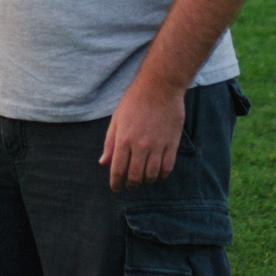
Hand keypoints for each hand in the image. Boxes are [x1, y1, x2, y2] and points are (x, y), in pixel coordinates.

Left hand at [99, 76, 183, 191]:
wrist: (159, 86)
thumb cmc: (135, 100)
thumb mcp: (117, 119)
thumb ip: (110, 142)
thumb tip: (103, 162)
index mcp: (123, 139)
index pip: (118, 170)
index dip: (116, 183)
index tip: (116, 188)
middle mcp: (140, 145)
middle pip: (135, 176)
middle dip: (131, 185)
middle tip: (130, 186)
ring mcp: (158, 145)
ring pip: (152, 175)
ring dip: (146, 182)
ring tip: (143, 180)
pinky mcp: (172, 143)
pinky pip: (167, 167)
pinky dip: (162, 175)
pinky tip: (158, 175)